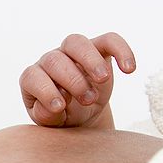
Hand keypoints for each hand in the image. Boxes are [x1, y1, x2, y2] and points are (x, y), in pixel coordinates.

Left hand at [20, 32, 135, 127]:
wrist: (80, 115)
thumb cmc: (61, 117)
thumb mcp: (51, 122)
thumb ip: (46, 115)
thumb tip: (54, 106)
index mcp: (33, 79)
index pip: (32, 77)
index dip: (45, 91)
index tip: (60, 108)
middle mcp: (49, 61)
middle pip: (55, 60)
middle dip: (72, 80)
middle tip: (87, 100)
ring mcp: (72, 52)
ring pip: (76, 43)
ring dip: (90, 61)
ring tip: (102, 80)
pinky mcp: (96, 48)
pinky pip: (109, 40)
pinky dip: (121, 50)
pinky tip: (129, 69)